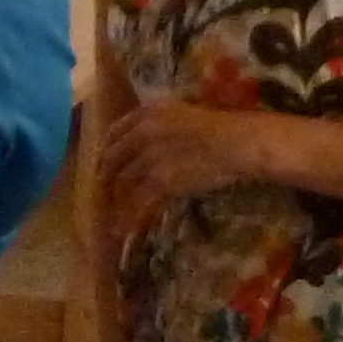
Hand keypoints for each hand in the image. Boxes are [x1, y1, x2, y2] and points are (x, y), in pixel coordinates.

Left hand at [97, 96, 276, 237]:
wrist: (240, 143)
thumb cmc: (222, 128)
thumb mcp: (184, 113)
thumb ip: (159, 123)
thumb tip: (145, 140)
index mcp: (148, 112)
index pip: (114, 132)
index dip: (106, 149)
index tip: (104, 161)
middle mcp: (143, 132)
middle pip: (112, 157)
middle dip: (105, 176)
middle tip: (102, 190)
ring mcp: (150, 157)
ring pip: (122, 181)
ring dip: (113, 199)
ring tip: (110, 213)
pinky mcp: (161, 180)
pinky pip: (137, 202)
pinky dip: (127, 218)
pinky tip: (121, 229)